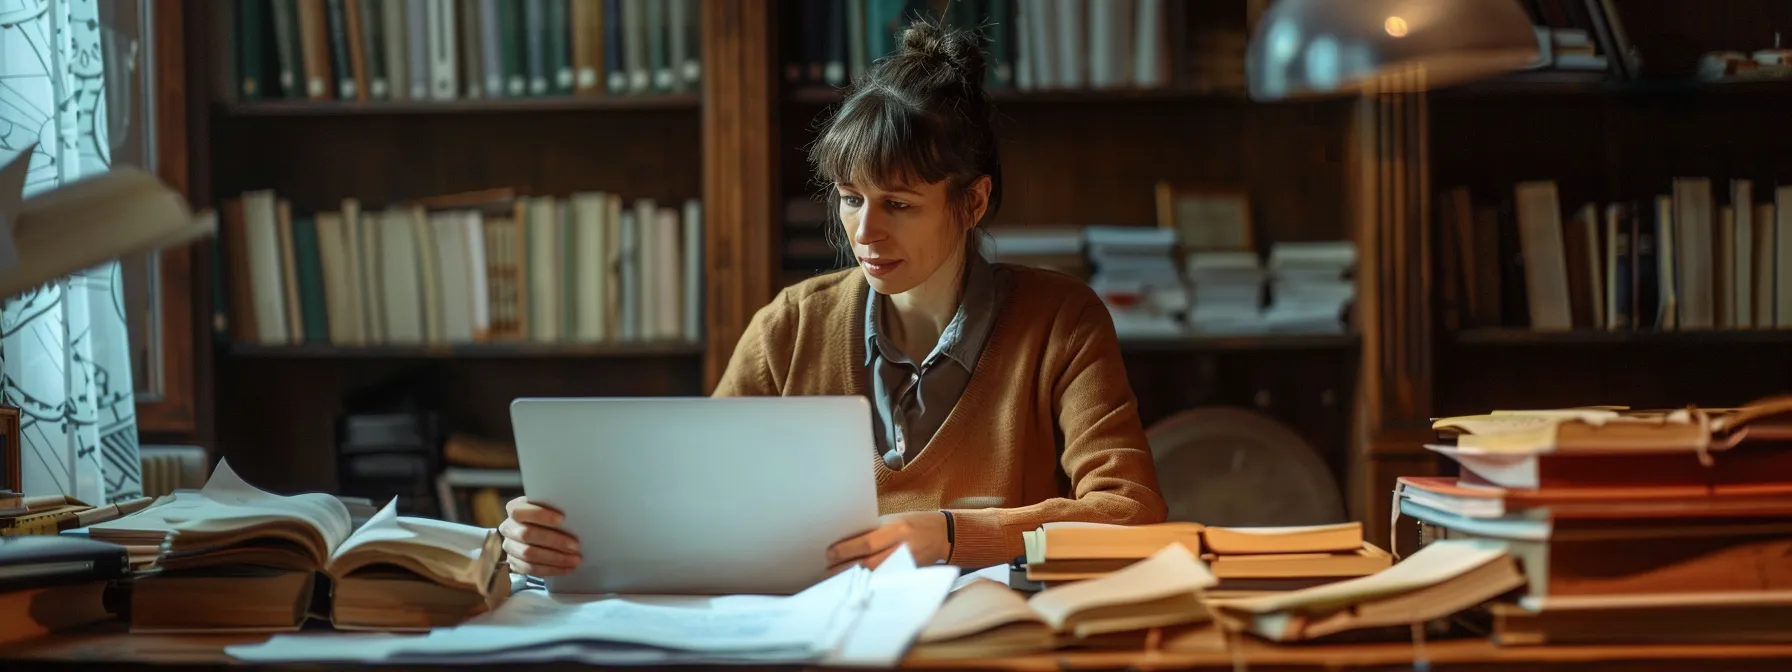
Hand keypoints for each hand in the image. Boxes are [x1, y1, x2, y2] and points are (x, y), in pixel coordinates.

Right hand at [498, 496, 581, 576]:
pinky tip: (567, 568)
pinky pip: (531, 569)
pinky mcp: (514, 563)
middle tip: (575, 545)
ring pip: (529, 554)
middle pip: (527, 534)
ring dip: (555, 558)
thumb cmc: (547, 517)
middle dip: (554, 541)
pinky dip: (551, 569)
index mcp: (514, 509)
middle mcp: (508, 528)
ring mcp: (509, 547)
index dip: (539, 514)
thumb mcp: (548, 508)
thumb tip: (573, 514)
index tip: (562, 518)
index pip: (519, 511)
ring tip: (575, 560)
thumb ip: (554, 507)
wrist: (537, 532)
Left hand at [825, 511, 949, 574]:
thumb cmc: (913, 523)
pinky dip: (868, 584)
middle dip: (845, 569)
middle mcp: (903, 549)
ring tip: (836, 580)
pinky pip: (885, 581)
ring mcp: (907, 565)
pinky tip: (856, 585)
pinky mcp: (908, 576)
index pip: (867, 543)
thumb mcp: (893, 520)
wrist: (942, 535)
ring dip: (854, 579)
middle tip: (827, 571)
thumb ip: (872, 531)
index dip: (846, 550)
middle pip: (868, 564)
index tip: (830, 554)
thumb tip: (844, 541)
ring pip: (875, 576)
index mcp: (897, 530)